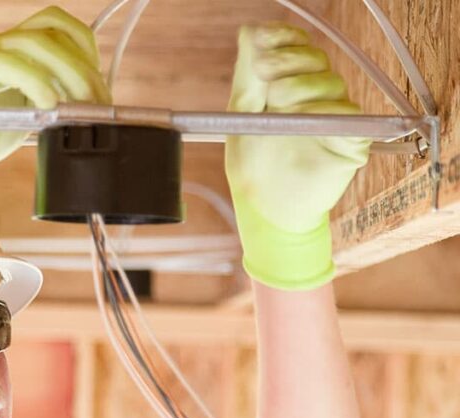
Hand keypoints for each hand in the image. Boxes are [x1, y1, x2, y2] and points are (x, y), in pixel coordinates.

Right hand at [0, 6, 109, 231]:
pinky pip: (8, 64)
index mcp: (10, 52)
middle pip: (51, 29)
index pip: (57, 27)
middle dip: (83, 67)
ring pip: (34, 41)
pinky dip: (36, 84)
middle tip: (97, 104)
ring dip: (66, 74)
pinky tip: (47, 108)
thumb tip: (88, 103)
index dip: (85, 50)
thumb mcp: (23, 121)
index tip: (99, 88)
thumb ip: (49, 104)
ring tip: (77, 107)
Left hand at [225, 23, 370, 289]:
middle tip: (264, 71)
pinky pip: (347, 114)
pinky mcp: (352, 140)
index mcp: (289, 87)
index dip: (282, 38)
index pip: (296, 47)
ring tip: (279, 101)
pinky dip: (325, 111)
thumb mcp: (241, 118)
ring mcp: (335, 117)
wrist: (266, 210)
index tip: (260, 42)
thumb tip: (248, 32)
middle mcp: (315, 97)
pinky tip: (304, 117)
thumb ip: (247, 77)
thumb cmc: (252, 169)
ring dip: (302, 85)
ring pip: (330, 82)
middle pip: (314, 59)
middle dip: (288, 59)